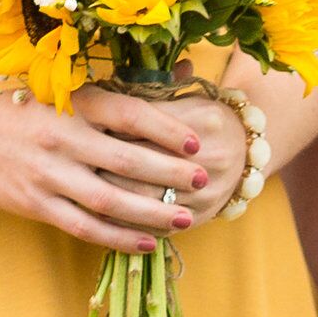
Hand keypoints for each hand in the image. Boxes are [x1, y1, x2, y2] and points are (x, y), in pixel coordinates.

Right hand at [0, 81, 215, 249]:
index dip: (167, 129)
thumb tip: (178, 83)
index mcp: (73, 104)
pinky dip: (119, 238)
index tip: (196, 143)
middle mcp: (62, 138)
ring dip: (151, 213)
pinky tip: (148, 243)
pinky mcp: (36, 205)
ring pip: (109, 200)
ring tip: (184, 219)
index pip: (130, 115)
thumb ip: (113, 100)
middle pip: (127, 161)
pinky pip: (86, 227)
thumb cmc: (27, 112)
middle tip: (202, 182)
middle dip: (169, 174)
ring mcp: (48, 174)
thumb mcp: (65, 95)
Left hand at [77, 84, 248, 230]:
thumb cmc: (202, 118)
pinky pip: (155, 224)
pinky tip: (101, 213)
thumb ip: (147, 92)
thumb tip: (99, 91)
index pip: (142, 122)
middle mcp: (212, 155)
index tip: (79, 125)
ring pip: (145, 198)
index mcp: (204, 118)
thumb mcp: (183, 96)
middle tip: (70, 159)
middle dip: (100, 161)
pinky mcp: (200, 217)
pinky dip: (126, 222)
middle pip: (141, 162)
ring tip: (79, 186)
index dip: (106, 125)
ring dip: (109, 194)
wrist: (247, 152)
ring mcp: (208, 191)